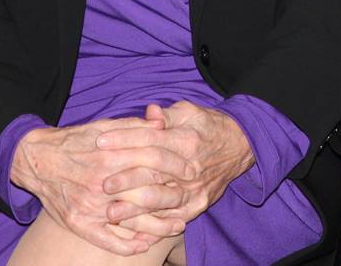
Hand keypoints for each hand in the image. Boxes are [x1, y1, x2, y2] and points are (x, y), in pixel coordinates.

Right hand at [11, 118, 195, 255]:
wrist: (37, 159)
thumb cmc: (75, 141)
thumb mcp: (104, 126)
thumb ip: (134, 126)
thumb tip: (161, 121)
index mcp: (110, 155)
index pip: (152, 161)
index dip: (176, 165)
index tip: (192, 169)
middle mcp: (101, 182)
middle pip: (146, 192)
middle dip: (173, 197)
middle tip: (192, 199)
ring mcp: (90, 205)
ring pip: (132, 221)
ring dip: (158, 226)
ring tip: (178, 226)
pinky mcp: (78, 222)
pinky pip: (106, 240)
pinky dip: (127, 245)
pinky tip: (144, 245)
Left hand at [96, 101, 254, 229]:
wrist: (240, 146)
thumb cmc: (208, 126)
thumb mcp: (189, 112)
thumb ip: (166, 114)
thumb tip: (149, 112)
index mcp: (186, 139)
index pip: (150, 139)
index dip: (124, 139)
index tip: (100, 142)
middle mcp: (191, 166)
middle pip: (153, 173)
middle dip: (126, 178)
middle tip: (101, 183)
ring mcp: (195, 188)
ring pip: (161, 200)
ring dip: (135, 208)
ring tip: (111, 212)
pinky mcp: (199, 204)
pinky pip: (173, 219)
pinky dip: (153, 226)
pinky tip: (134, 229)